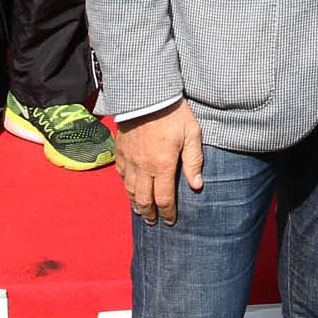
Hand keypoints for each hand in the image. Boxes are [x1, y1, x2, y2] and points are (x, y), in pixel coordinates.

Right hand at [115, 99, 203, 224]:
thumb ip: (194, 161)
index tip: (170, 221)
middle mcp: (143, 167)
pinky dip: (126, 186)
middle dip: (150, 213)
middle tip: (153, 221)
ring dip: (136, 203)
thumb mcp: (192, 134)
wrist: (148, 95)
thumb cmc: (175, 113)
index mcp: (162, 165)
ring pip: (130, 190)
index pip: (164, 198)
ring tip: (142, 210)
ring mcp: (129, 160)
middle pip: (144, 199)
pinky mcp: (120, 151)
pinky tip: (130, 189)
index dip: (168, 213)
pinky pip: (121, 175)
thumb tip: (197, 186)